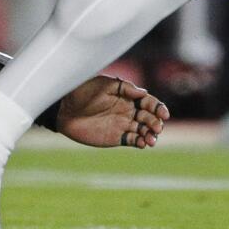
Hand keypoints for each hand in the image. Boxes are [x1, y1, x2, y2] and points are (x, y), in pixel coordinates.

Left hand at [53, 74, 168, 148]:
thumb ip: (125, 88)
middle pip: (149, 118)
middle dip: (156, 123)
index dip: (158, 108)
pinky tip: (143, 143)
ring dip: (151, 135)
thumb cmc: (83, 92)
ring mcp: (122, 125)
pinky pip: (132, 141)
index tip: (163, 114)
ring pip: (143, 131)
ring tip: (151, 139)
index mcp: (127, 96)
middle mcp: (127, 111)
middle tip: (156, 127)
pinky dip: (140, 143)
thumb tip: (144, 93)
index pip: (148, 102)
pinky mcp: (115, 138)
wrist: (64, 109)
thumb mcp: (104, 84)